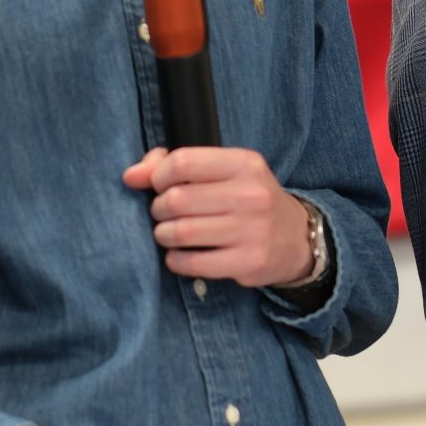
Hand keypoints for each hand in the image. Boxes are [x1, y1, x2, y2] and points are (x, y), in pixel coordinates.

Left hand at [123, 147, 314, 286]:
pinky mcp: (249, 262)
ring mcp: (252, 230)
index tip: (159, 187)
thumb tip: (130, 176)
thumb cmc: (245, 199)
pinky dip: (175, 260)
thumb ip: (173, 164)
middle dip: (158, 209)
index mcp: (244, 163)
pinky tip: (180, 255)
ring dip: (163, 235)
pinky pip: (192, 263)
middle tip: (163, 214)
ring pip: (181, 232)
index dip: (158, 177)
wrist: (295, 237)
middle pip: (177, 199)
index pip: (182, 162)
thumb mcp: (222, 171)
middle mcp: (251, 195)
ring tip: (169, 234)